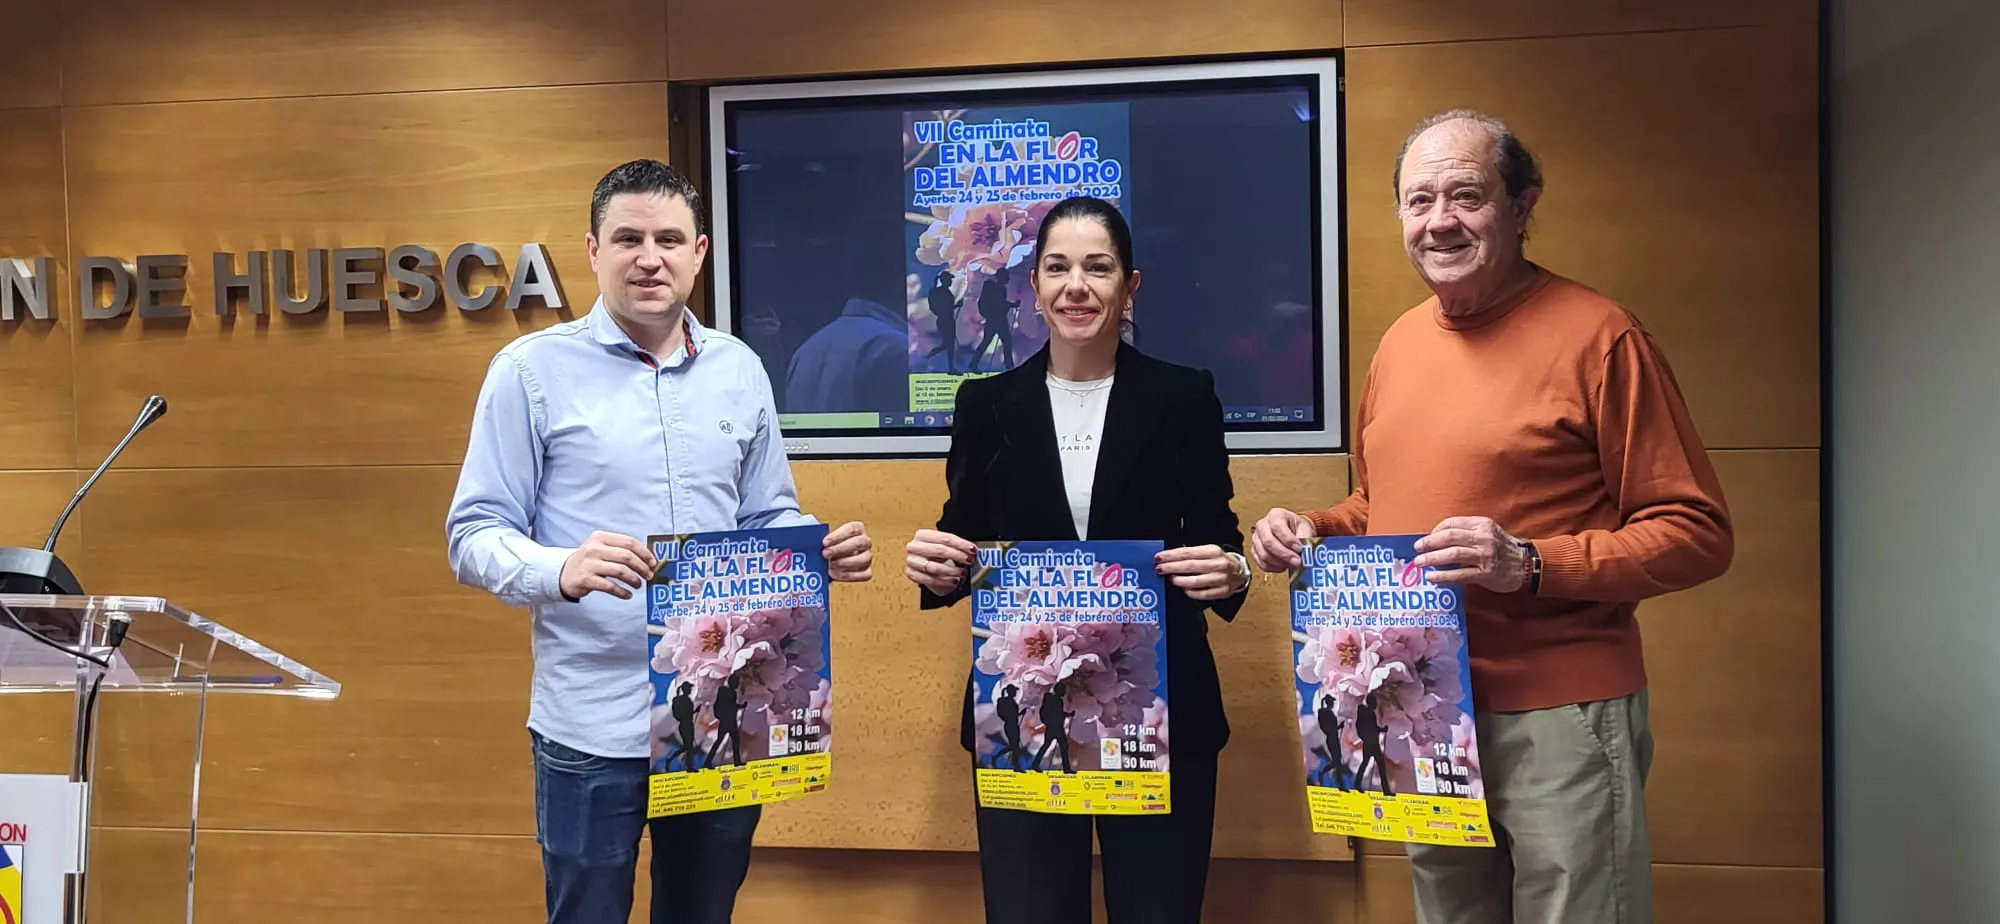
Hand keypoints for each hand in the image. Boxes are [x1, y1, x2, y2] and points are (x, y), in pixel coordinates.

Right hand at [559, 531, 657, 600]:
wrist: (563, 574)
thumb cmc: (589, 561)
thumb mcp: (601, 549)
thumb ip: (620, 550)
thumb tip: (648, 559)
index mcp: (601, 537)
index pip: (629, 542)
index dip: (644, 553)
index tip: (653, 563)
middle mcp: (594, 548)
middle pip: (626, 556)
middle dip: (642, 567)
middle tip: (649, 576)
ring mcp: (589, 564)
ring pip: (620, 571)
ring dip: (634, 580)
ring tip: (639, 585)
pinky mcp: (585, 579)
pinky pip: (610, 586)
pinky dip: (622, 592)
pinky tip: (627, 595)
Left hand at [823, 521, 873, 581]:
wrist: (830, 560)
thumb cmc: (828, 547)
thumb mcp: (824, 540)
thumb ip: (819, 539)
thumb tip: (810, 542)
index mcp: (857, 529)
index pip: (851, 529)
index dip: (838, 536)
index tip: (824, 542)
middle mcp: (865, 542)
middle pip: (859, 543)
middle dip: (840, 549)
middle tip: (825, 554)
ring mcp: (867, 557)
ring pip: (864, 559)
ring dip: (844, 563)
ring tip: (829, 565)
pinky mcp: (867, 571)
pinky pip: (863, 575)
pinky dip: (848, 575)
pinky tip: (835, 574)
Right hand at [905, 528, 975, 595]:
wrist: (919, 562)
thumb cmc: (933, 552)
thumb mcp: (942, 545)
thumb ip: (955, 546)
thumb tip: (973, 551)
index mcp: (922, 535)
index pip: (945, 538)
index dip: (961, 544)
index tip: (973, 549)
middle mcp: (914, 547)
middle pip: (940, 551)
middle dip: (957, 556)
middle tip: (970, 560)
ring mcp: (911, 561)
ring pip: (934, 567)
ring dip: (952, 571)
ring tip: (963, 572)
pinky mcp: (911, 574)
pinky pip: (930, 580)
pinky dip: (944, 581)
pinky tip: (954, 581)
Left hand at [1156, 545, 1247, 600]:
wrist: (1240, 572)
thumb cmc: (1219, 561)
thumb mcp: (1208, 551)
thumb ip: (1191, 554)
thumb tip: (1169, 558)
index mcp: (1213, 551)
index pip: (1188, 552)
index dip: (1171, 555)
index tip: (1159, 557)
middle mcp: (1218, 564)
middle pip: (1190, 566)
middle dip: (1171, 567)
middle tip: (1160, 569)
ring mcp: (1221, 579)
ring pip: (1196, 581)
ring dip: (1180, 580)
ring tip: (1171, 579)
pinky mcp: (1222, 591)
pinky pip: (1202, 594)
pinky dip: (1191, 592)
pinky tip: (1184, 589)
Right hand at [1250, 507, 1315, 571]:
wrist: (1293, 533)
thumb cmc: (1297, 529)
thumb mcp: (1305, 528)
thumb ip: (1305, 538)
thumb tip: (1306, 551)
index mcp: (1275, 515)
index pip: (1277, 526)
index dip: (1288, 540)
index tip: (1300, 548)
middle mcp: (1262, 525)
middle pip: (1268, 542)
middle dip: (1284, 554)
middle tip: (1297, 561)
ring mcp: (1257, 539)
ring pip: (1264, 554)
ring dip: (1280, 562)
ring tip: (1292, 563)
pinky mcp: (1255, 551)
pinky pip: (1262, 563)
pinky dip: (1274, 567)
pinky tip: (1284, 565)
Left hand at [1411, 516, 1526, 591]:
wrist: (1526, 566)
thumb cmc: (1501, 549)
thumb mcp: (1488, 533)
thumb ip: (1467, 533)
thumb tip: (1436, 539)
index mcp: (1482, 524)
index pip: (1452, 523)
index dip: (1436, 530)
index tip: (1427, 538)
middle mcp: (1484, 538)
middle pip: (1450, 537)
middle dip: (1429, 542)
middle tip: (1417, 548)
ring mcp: (1485, 556)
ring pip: (1453, 554)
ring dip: (1432, 558)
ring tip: (1419, 562)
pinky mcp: (1486, 573)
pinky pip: (1460, 574)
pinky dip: (1443, 576)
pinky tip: (1432, 577)